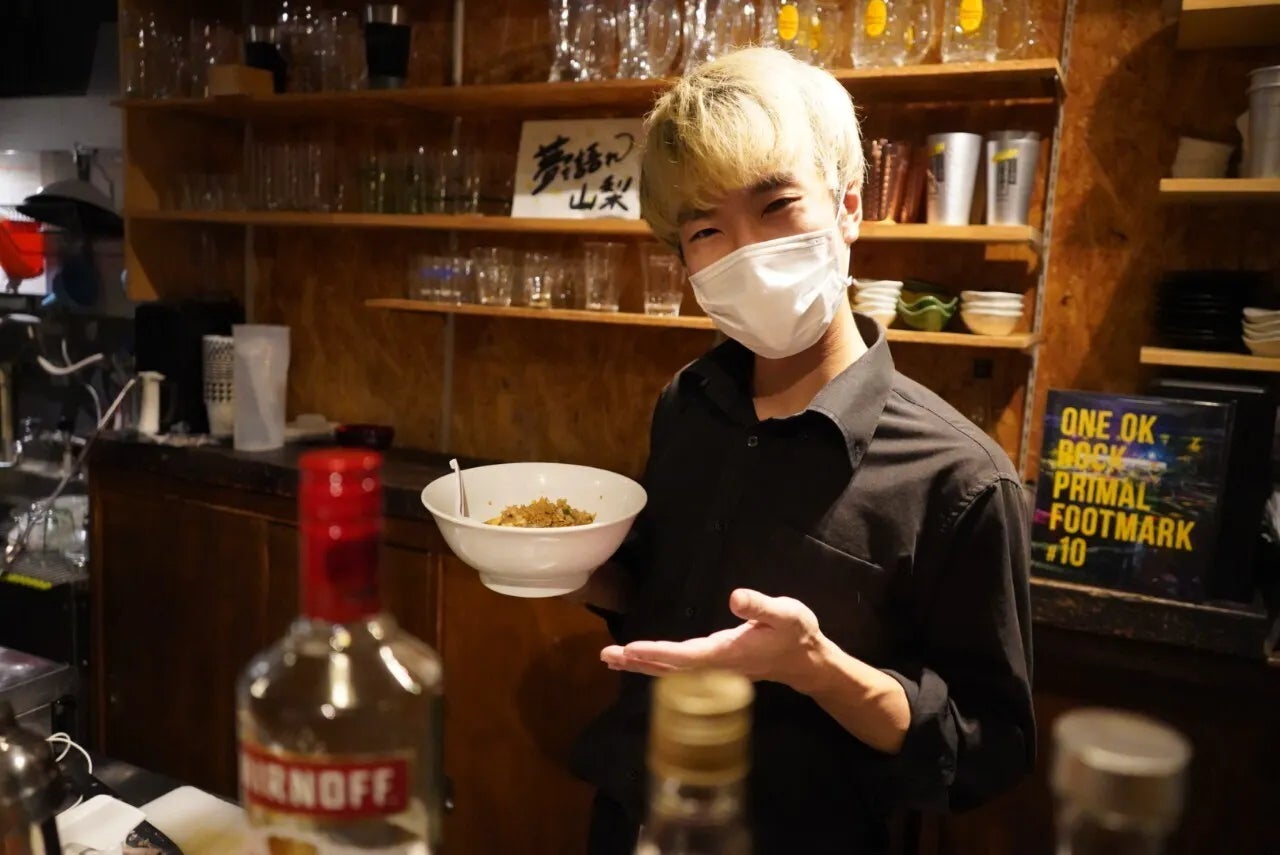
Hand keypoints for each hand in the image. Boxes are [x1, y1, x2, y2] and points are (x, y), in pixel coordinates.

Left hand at [600, 588, 831, 693]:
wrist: (805, 660)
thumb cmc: (796, 633)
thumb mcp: (785, 614)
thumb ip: (760, 606)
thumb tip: (735, 597)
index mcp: (728, 653)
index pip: (686, 656)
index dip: (657, 653)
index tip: (631, 648)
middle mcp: (716, 665)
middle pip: (670, 668)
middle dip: (638, 662)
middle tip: (607, 656)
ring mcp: (714, 668)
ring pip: (671, 670)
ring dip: (642, 663)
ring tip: (612, 659)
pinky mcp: (714, 665)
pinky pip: (678, 668)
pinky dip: (655, 663)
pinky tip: (641, 659)